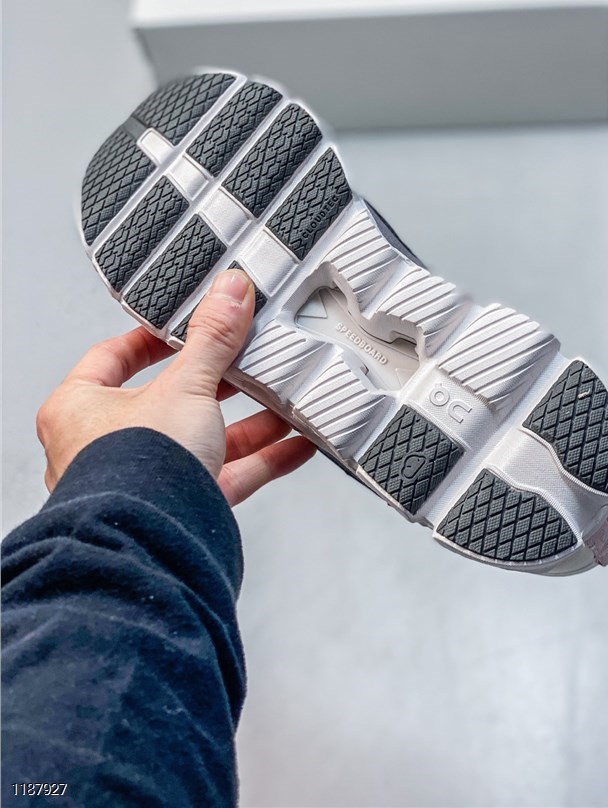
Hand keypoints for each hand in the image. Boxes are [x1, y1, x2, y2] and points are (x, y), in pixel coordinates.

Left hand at [36, 270, 315, 505]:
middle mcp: (105, 446)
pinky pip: (227, 476)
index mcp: (81, 408)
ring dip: (248, 423)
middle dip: (217, 383)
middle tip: (245, 360)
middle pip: (170, 400)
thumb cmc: (134, 473)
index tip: (185, 325)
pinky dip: (263, 460)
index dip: (152, 338)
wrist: (151, 547)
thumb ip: (213, 339)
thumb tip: (229, 292)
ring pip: (203, 440)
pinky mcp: (181, 507)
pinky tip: (294, 445)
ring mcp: (146, 480)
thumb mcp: (184, 386)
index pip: (114, 357)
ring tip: (283, 400)